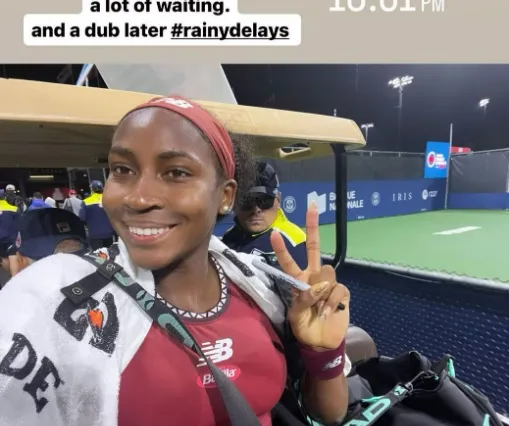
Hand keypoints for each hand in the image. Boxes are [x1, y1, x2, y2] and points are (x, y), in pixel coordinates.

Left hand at [270, 203, 349, 349]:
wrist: (321, 342)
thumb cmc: (304, 327)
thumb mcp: (295, 316)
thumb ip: (302, 300)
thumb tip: (317, 287)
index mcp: (298, 281)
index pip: (288, 261)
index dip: (282, 248)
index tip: (274, 232)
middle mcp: (313, 277)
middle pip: (314, 248)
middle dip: (313, 227)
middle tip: (312, 207)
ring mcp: (328, 283)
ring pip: (326, 272)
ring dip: (321, 291)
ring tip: (318, 308)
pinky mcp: (342, 292)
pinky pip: (337, 289)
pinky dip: (331, 302)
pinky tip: (327, 313)